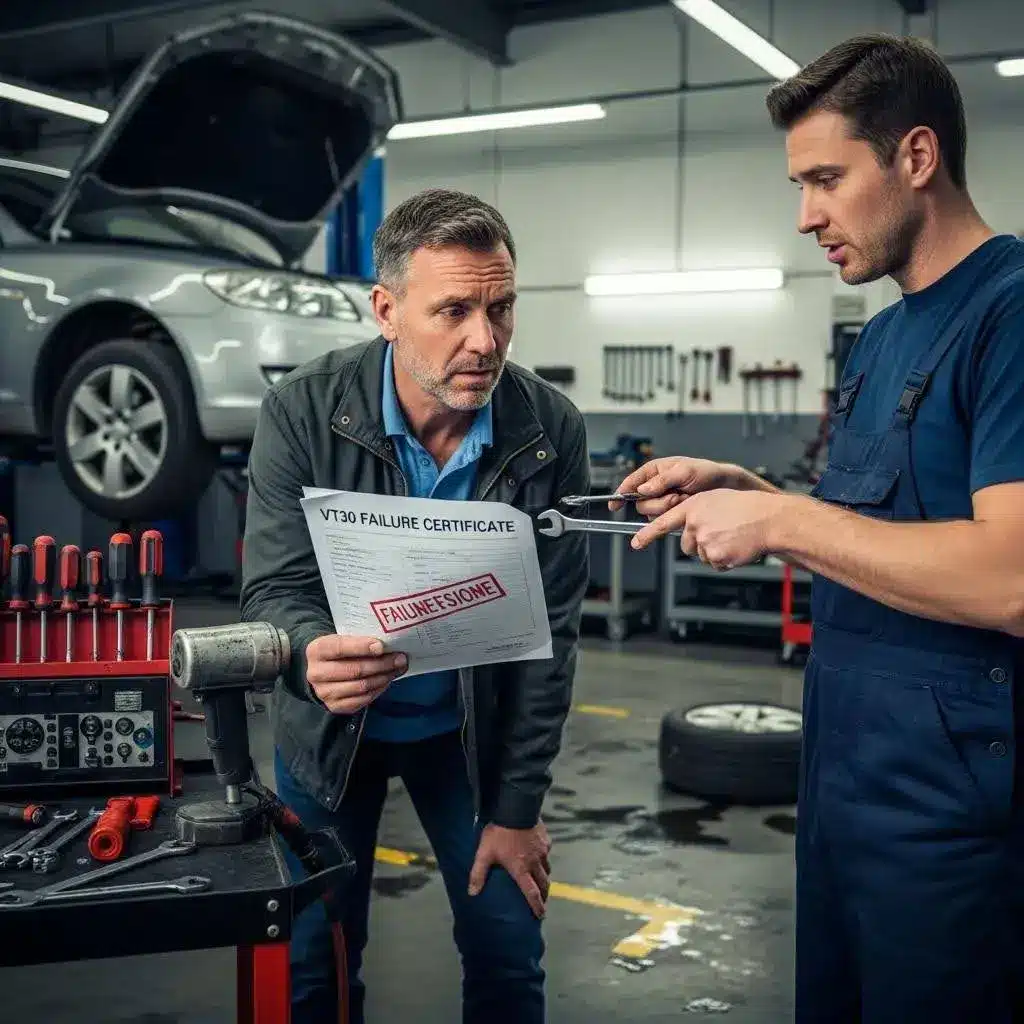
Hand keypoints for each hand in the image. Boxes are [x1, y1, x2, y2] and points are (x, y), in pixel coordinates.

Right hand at [305, 634, 406, 713]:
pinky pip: (362, 700)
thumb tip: (389, 645)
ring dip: (383, 678)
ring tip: (397, 669)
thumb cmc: (339, 651)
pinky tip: (386, 680)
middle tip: (400, 659)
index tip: (381, 646)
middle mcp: (317, 673)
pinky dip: (378, 690)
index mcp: (317, 650)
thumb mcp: (342, 639)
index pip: (340, 648)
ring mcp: (324, 693)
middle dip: (382, 664)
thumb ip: (360, 640)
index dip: (362, 647)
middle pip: (355, 670)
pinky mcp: (334, 706)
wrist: (321, 670)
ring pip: (361, 687)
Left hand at [468, 821, 551, 918]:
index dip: (537, 906)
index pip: (532, 894)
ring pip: (548, 869)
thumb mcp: (485, 853)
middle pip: (544, 884)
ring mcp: (542, 851)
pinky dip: (544, 858)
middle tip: (542, 901)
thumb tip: (472, 893)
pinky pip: (547, 852)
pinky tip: (540, 854)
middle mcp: (535, 863)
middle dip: (544, 894)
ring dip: (545, 877)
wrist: (516, 809)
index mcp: (521, 870)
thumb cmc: (499, 833)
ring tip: (541, 879)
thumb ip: (478, 873)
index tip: (541, 915)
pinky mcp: (546, 839)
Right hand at [610, 456, 751, 519]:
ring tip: (683, 498)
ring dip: (667, 507)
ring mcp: (662, 500)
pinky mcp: (670, 511)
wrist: (723, 487)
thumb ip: (661, 480)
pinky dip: (673, 513)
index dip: (621, 493)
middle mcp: (655, 486)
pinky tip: (684, 505)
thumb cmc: (705, 472)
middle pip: (640, 502)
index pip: (631, 482)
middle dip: (658, 502)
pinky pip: (662, 518)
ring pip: (651, 512)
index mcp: (654, 471)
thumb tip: (642, 489)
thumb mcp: (684, 471)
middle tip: (675, 496)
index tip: (615, 505)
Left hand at [630, 488, 791, 568]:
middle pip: (686, 545)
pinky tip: (735, 548)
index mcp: (693, 507)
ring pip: (701, 555)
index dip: (646, 535)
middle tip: (719, 536)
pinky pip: (714, 564)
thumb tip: (685, 526)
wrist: (768, 519)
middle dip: (698, 544)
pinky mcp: (715, 555)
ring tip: (731, 538)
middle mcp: (695, 523)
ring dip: (714, 552)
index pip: (662, 522)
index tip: (635, 543)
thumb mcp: (715, 500)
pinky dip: (725, 560)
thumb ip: (696, 512)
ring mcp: (704, 540)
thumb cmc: (747, 509)